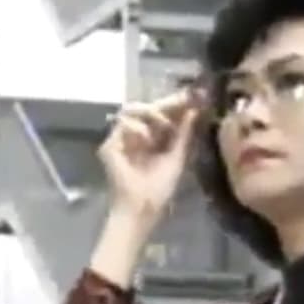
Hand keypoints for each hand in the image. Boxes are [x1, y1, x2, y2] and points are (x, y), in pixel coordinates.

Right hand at [98, 89, 202, 218]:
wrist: (143, 207)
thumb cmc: (159, 189)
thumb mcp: (177, 157)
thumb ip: (184, 134)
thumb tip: (193, 111)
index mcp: (151, 139)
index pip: (160, 115)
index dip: (174, 104)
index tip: (192, 95)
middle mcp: (134, 136)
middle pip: (146, 108)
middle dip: (166, 103)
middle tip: (182, 99)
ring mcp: (120, 139)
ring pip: (132, 110)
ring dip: (151, 114)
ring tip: (163, 126)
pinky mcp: (109, 145)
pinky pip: (123, 124)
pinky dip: (138, 129)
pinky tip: (147, 141)